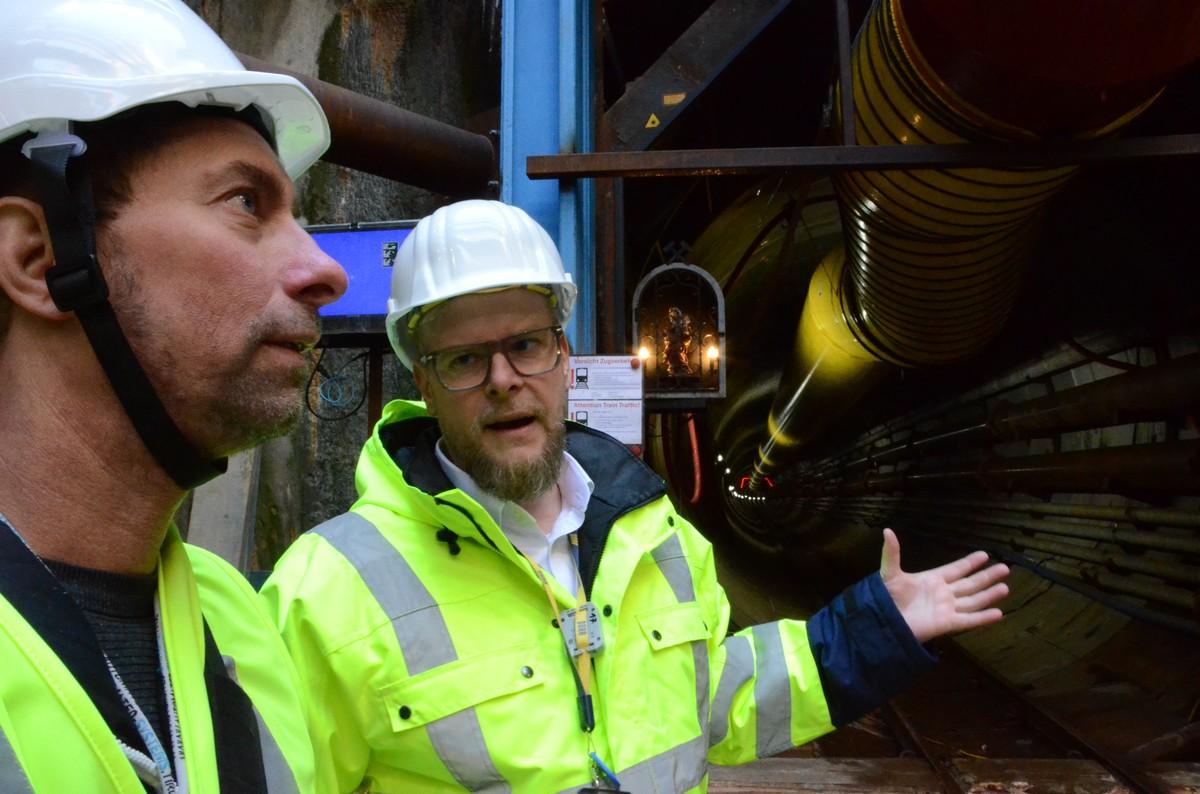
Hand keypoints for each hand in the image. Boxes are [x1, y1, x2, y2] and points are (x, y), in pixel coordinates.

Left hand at [880, 528, 1008, 643]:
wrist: (885, 622)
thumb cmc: (887, 598)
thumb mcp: (889, 573)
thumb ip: (892, 553)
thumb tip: (887, 530)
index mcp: (932, 579)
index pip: (956, 569)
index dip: (970, 563)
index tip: (985, 555)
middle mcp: (943, 593)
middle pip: (970, 584)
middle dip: (986, 576)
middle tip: (1005, 568)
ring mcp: (947, 609)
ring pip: (973, 600)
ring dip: (989, 594)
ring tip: (1005, 587)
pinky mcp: (948, 624)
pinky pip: (970, 620)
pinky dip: (984, 617)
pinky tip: (999, 613)